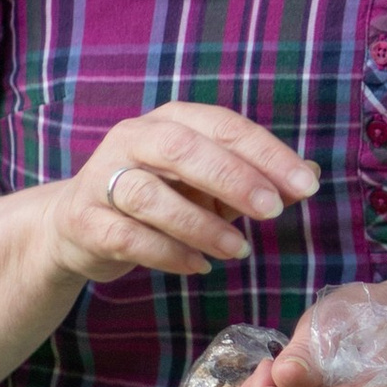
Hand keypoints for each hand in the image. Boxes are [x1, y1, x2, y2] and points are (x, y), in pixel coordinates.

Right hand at [49, 103, 319, 286]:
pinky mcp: (85, 221)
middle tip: (273, 210)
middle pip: (181, 149)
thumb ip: (253, 179)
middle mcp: (132, 139)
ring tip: (238, 249)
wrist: (77, 225)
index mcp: (170, 120)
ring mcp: (102, 179)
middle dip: (232, 178)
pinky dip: (168, 253)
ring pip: (150, 196)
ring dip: (201, 225)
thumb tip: (309, 177)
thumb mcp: (207, 183)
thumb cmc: (159, 197)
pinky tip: (199, 266)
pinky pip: (127, 237)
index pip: (223, 125)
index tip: (304, 185)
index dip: (266, 153)